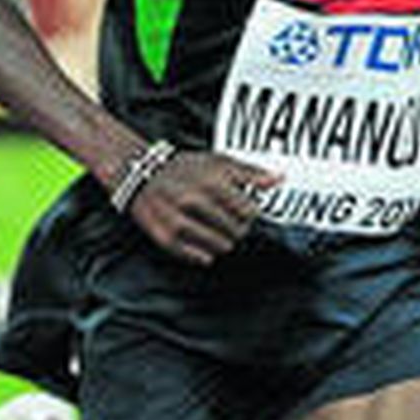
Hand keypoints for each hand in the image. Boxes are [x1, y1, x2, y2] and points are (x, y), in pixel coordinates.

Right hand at [122, 148, 281, 266]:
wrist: (141, 174)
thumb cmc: (183, 168)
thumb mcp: (218, 161)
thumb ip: (250, 172)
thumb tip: (278, 179)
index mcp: (210, 182)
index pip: (249, 211)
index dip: (249, 212)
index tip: (243, 211)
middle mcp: (193, 201)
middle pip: (237, 230)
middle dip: (237, 228)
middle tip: (229, 222)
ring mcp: (178, 221)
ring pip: (221, 246)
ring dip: (224, 242)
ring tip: (217, 232)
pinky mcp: (166, 237)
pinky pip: (198, 257)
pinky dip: (205, 254)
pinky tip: (204, 245)